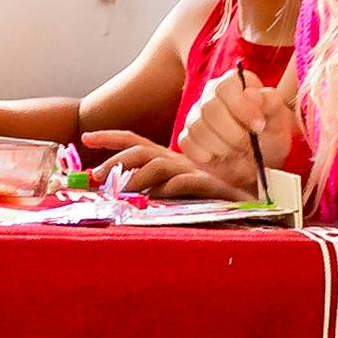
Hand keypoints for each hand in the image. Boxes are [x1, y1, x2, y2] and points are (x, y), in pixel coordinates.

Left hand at [77, 129, 230, 199]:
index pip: (134, 141)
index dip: (110, 137)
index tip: (86, 137)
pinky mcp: (207, 184)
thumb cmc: (210, 196)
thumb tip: (121, 194)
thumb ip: (151, 188)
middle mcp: (176, 160)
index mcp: (167, 157)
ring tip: (122, 191)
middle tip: (96, 177)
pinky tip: (159, 197)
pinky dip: (168, 189)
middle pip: (140, 151)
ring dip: (135, 177)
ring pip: (157, 165)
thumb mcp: (174, 189)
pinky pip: (183, 183)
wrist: (251, 200)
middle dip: (114, 161)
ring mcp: (192, 170)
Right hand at [174, 69, 301, 190]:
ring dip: (223, 147)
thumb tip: (251, 93)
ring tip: (239, 152)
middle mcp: (210, 95)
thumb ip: (270, 102)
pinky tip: (223, 157)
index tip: (259, 126)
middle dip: (234, 133)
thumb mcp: (280, 119)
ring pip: (198, 129)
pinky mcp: (187, 139)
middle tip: (250, 145)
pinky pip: (189, 145)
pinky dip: (208, 156)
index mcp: (233, 83)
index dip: (241, 107)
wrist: (263, 160)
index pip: (225, 87)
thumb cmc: (271, 134)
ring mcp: (195, 117)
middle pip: (210, 109)